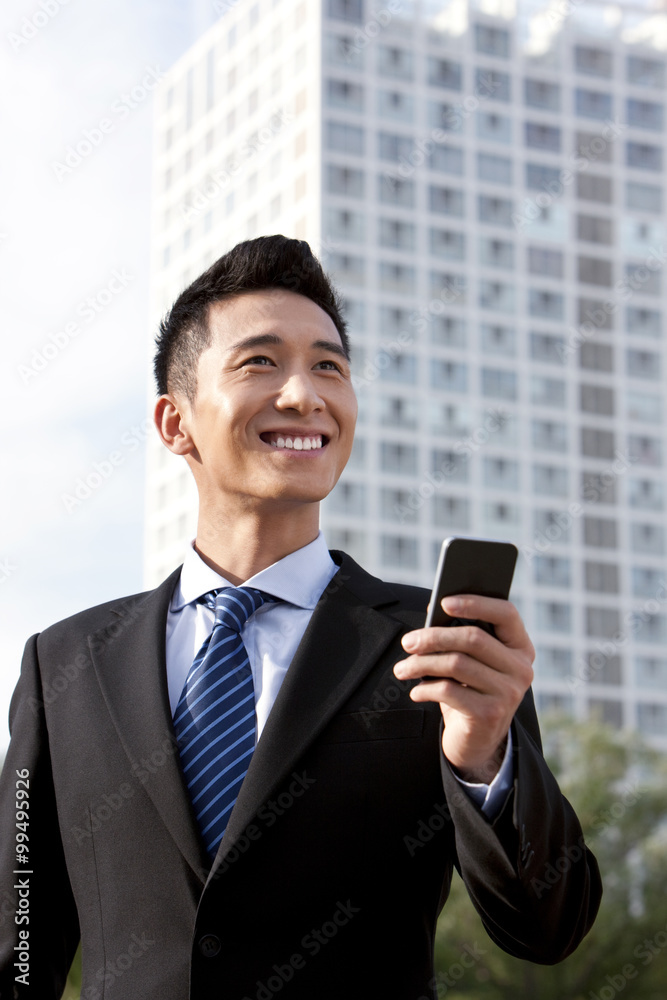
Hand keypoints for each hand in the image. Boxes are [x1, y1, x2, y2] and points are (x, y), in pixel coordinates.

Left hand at [393, 595, 534, 782]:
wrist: (477, 741)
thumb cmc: (470, 691)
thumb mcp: (470, 662)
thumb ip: (458, 634)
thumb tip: (434, 608)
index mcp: (520, 647)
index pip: (506, 614)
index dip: (475, 603)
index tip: (444, 602)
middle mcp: (521, 669)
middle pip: (473, 638)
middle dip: (433, 637)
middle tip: (407, 642)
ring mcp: (509, 693)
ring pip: (456, 664)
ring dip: (422, 664)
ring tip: (402, 668)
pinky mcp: (490, 714)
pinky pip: (448, 691)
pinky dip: (425, 689)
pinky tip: (416, 691)